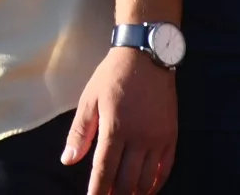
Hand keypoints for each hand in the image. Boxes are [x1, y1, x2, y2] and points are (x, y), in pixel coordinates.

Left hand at [63, 48, 175, 194]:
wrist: (146, 58)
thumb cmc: (112, 77)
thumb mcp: (89, 100)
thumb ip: (79, 133)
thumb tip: (68, 160)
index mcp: (115, 129)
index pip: (104, 170)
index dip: (98, 190)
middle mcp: (140, 139)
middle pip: (127, 181)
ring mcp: (158, 139)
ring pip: (147, 179)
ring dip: (135, 193)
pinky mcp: (171, 137)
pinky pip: (166, 168)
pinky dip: (156, 183)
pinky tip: (147, 189)